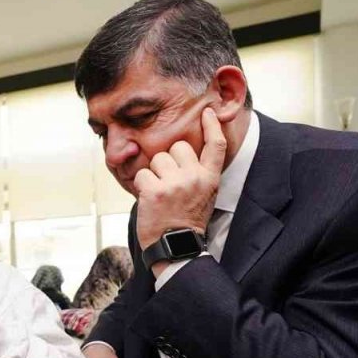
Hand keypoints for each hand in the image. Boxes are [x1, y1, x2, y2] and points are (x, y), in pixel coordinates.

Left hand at [134, 107, 226, 265]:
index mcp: (210, 178)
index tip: (208, 112)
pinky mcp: (154, 191)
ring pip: (157, 159)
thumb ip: (199, 173)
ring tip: (160, 194)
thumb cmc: (187, 220)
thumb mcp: (205, 194)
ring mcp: (174, 184)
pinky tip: (149, 200)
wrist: (176, 246)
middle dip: (169, 160)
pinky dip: (141, 186)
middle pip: (177, 147)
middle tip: (169, 183)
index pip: (216, 145)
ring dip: (154, 174)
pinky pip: (141, 174)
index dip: (212, 126)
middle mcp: (195, 177)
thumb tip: (184, 152)